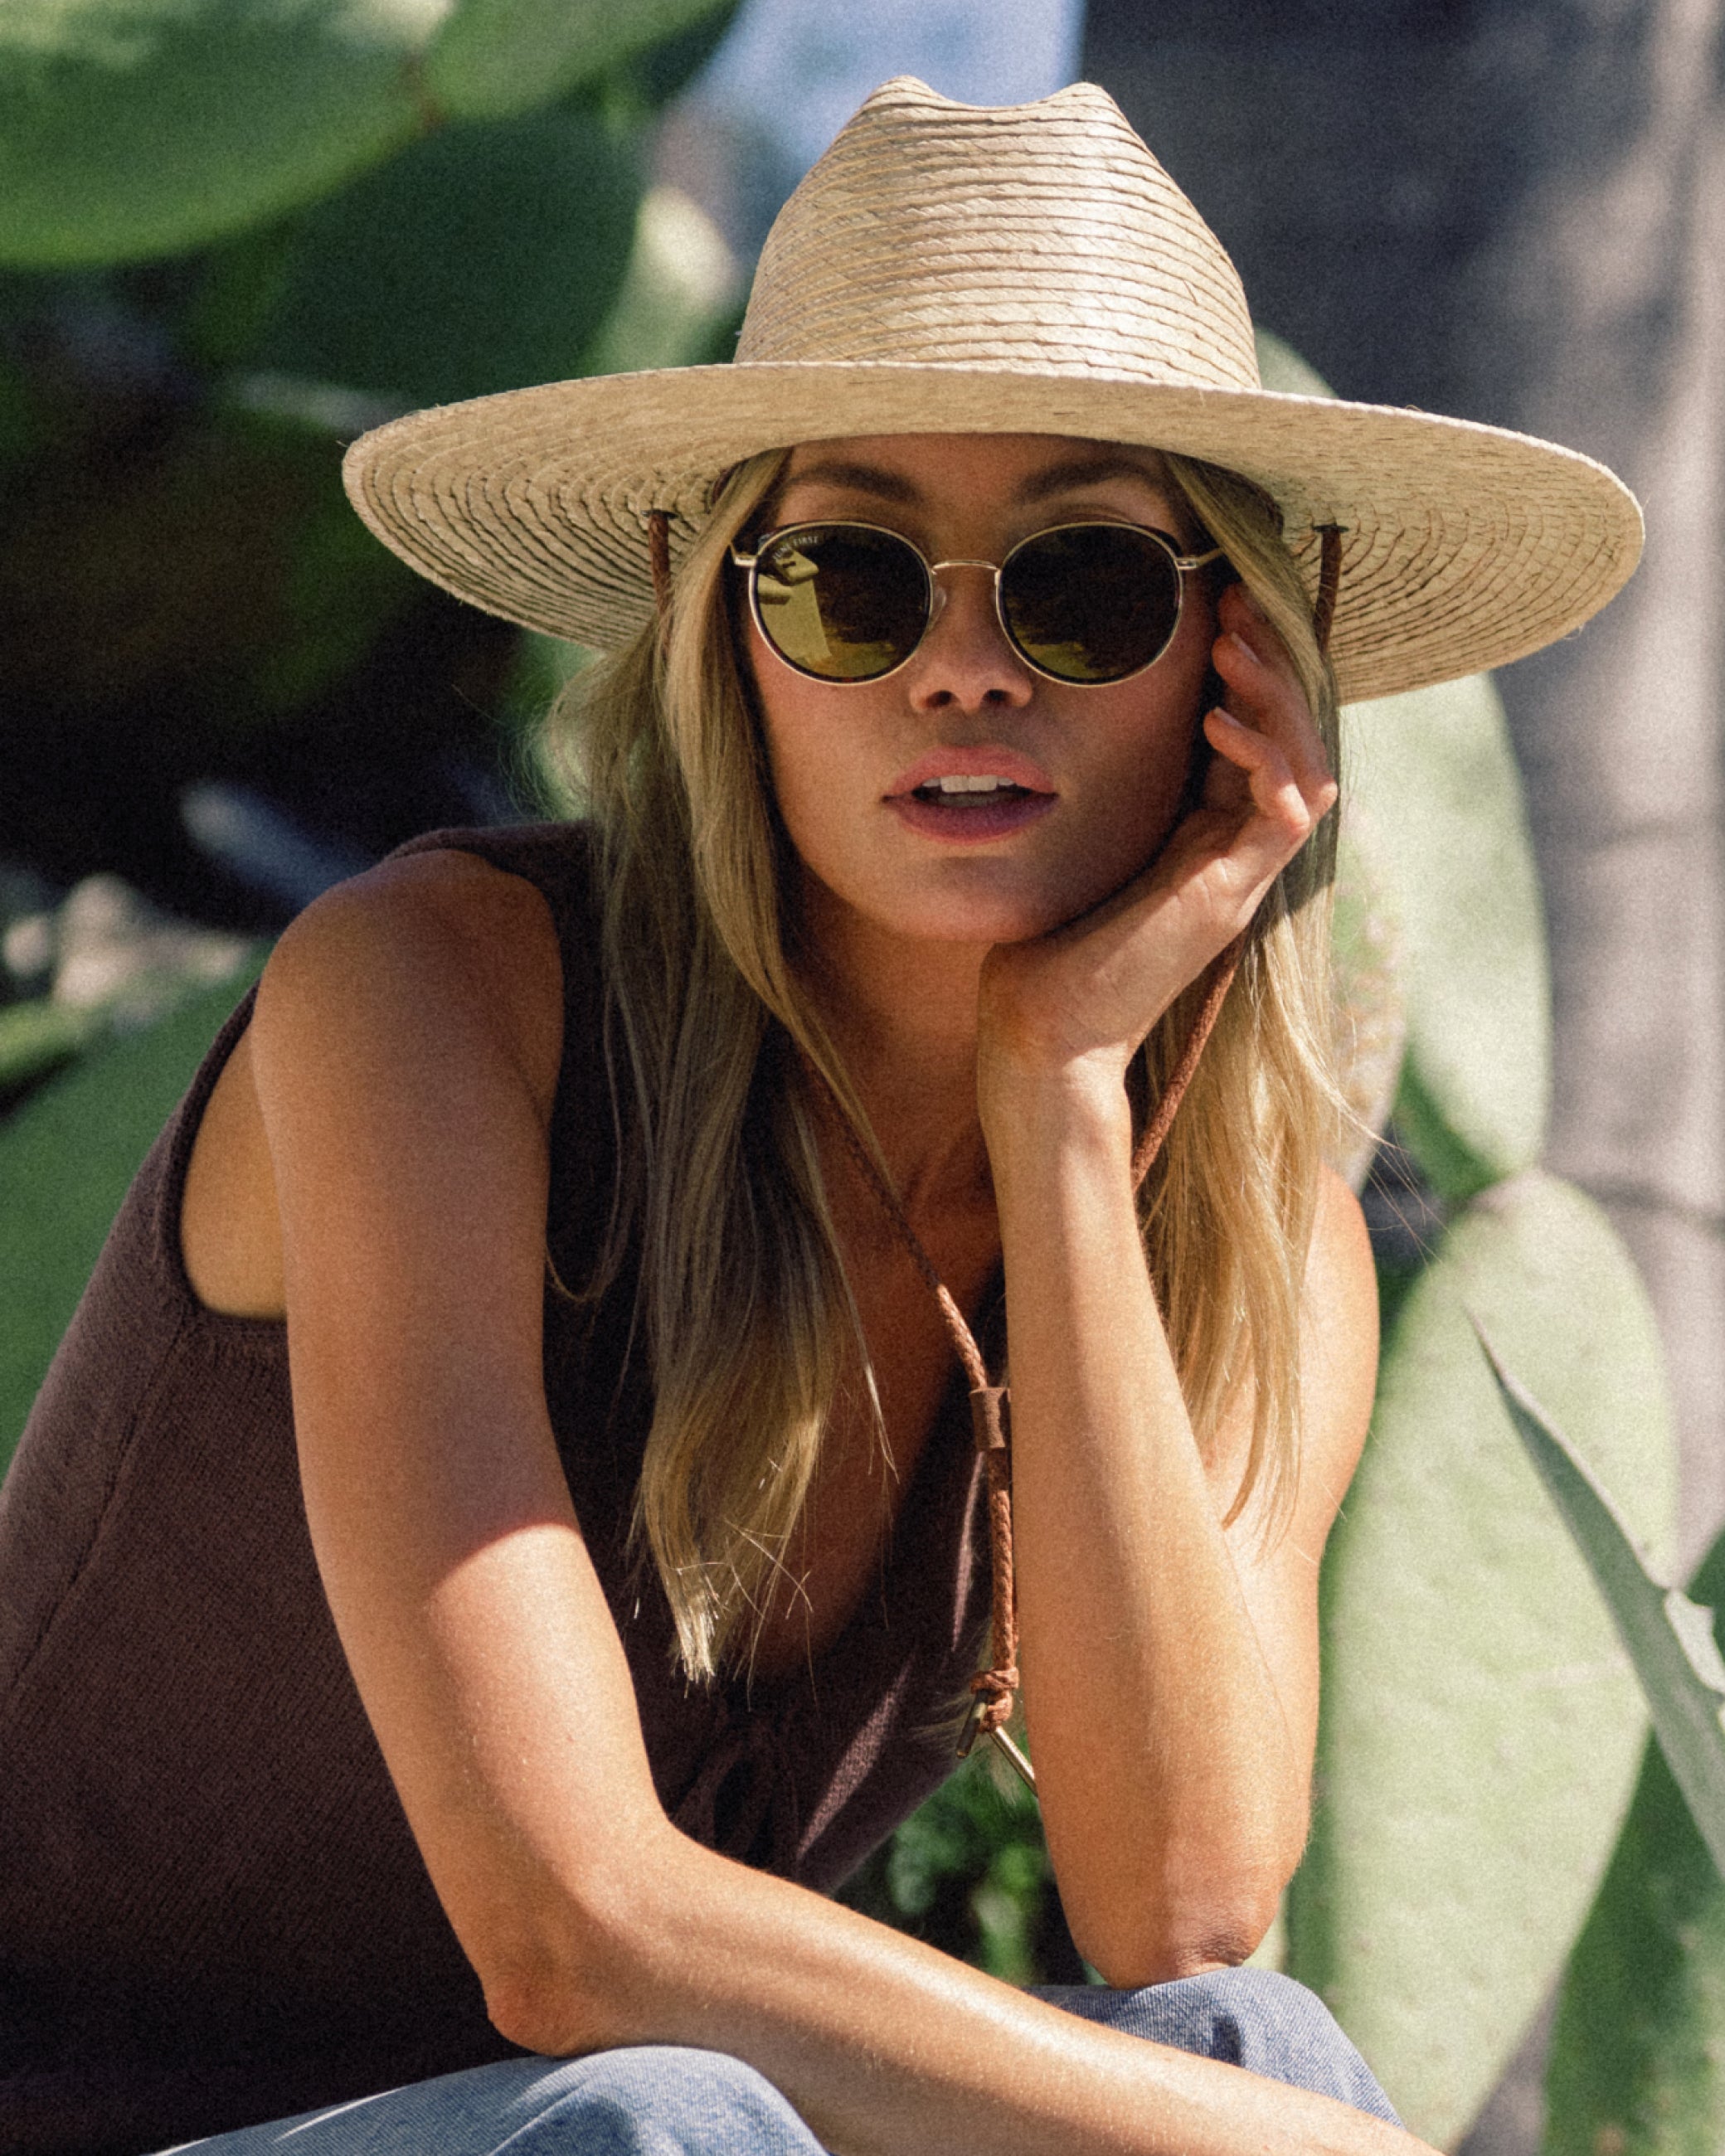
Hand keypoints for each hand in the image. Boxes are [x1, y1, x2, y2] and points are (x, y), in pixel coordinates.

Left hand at [976, 582, 1336, 1110]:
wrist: (1041, 1035)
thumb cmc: (1041, 953)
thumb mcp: (1076, 847)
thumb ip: (1095, 796)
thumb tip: (1058, 728)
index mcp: (1205, 843)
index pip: (1259, 737)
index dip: (1248, 669)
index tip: (1214, 607)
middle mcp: (1235, 858)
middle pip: (1296, 740)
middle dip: (1272, 663)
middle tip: (1234, 604)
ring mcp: (1239, 879)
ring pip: (1308, 768)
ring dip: (1276, 697)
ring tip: (1229, 644)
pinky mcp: (1227, 898)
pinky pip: (1284, 813)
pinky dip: (1263, 758)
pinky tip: (1216, 722)